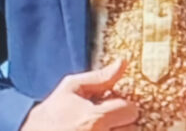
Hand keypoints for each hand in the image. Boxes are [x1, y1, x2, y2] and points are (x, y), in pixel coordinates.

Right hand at [21, 59, 138, 130]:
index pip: (131, 110)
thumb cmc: (52, 112)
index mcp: (95, 118)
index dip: (124, 106)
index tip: (112, 107)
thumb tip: (123, 62)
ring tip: (100, 128)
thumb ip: (100, 77)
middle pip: (133, 129)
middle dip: (123, 123)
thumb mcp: (71, 88)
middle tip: (106, 121)